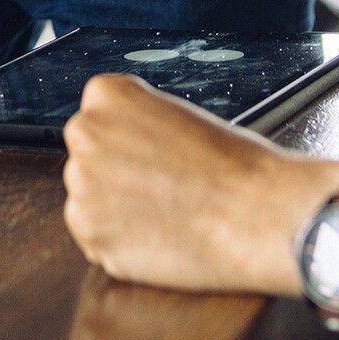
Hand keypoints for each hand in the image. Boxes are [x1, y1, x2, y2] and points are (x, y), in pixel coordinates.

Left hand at [62, 74, 338, 295]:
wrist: (256, 214)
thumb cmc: (235, 164)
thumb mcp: (180, 118)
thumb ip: (137, 128)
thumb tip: (120, 153)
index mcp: (106, 94)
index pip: (101, 117)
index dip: (132, 141)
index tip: (158, 156)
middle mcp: (84, 134)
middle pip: (89, 157)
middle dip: (116, 174)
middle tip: (163, 189)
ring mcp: (82, 187)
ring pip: (89, 201)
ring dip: (116, 210)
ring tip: (166, 215)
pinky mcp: (90, 236)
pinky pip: (96, 240)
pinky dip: (121, 245)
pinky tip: (159, 239)